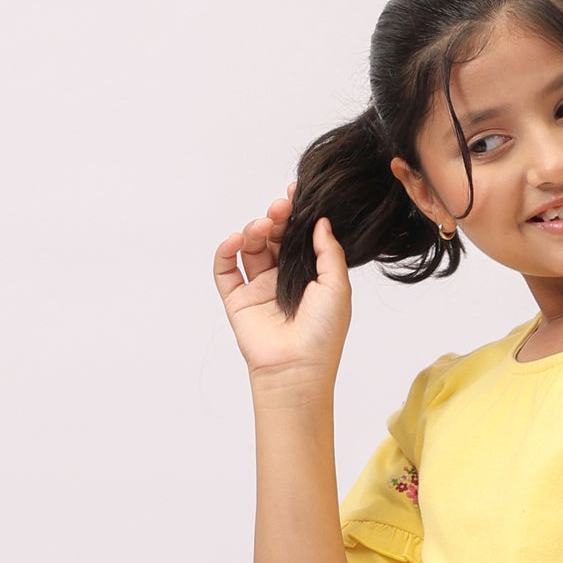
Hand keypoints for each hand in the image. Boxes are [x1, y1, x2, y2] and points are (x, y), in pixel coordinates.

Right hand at [212, 190, 350, 389]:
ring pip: (250, 248)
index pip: (298, 237)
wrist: (297, 368)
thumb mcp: (337, 286)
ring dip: (254, 231)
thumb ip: (329, 251)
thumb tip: (321, 221)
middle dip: (276, 219)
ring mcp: (258, 288)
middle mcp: (282, 279)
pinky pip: (225, 269)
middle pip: (273, 237)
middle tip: (281, 208)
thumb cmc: (323, 333)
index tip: (295, 194)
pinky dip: (226, 250)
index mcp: (308, 275)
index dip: (295, 214)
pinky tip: (236, 240)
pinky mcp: (237, 300)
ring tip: (262, 227)